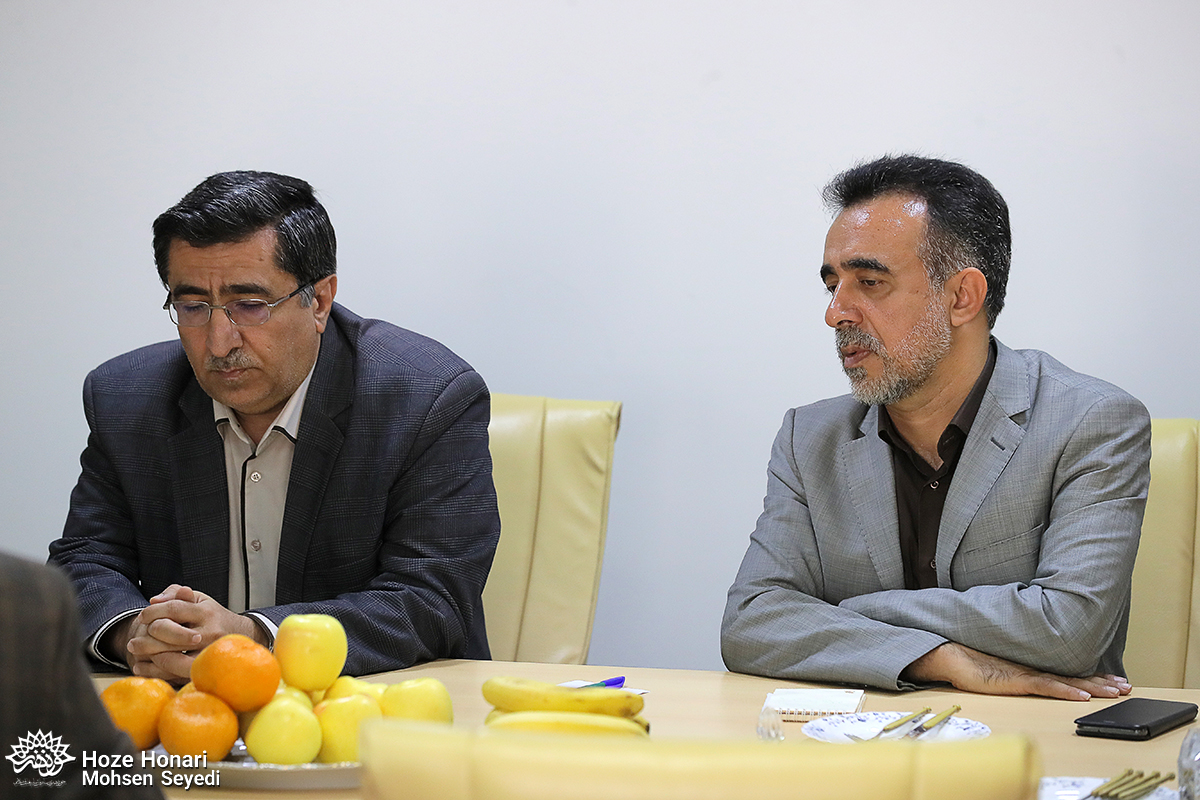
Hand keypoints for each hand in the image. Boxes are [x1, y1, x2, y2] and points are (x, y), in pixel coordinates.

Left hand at [123, 584, 266, 683]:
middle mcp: (209, 633)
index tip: (141, 617)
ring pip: (174, 659)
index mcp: (207, 612)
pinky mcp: (205, 669)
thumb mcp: (199, 599)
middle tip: (133, 642)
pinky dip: (155, 672)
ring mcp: (208, 653)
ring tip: (137, 655)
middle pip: (171, 635)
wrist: (241, 635)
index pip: (174, 609)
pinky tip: (143, 667)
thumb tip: (154, 600)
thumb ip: (176, 593)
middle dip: (147, 638)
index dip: (153, 612)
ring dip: (150, 657)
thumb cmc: (212, 616)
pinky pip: (176, 675)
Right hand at [902, 643, 1131, 700]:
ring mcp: (1024, 673)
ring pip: (1065, 681)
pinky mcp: (1014, 680)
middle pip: (1073, 675)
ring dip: (1092, 687)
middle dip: (1101, 682)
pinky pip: (1045, 687)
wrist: (946, 653)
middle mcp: (1032, 668)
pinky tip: (1082, 696)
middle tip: (1125, 686)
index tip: (1114, 679)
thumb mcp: (997, 668)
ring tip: (1115, 691)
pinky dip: (1065, 691)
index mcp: (1029, 665)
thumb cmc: (967, 660)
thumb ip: (1015, 670)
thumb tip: (1029, 674)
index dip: (1092, 676)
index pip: (1066, 671)